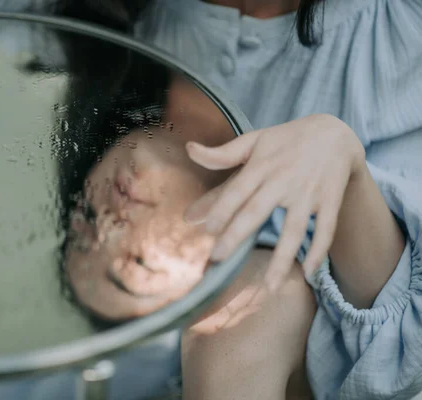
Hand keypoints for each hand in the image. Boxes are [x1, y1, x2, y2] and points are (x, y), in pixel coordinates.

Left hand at [184, 114, 365, 290]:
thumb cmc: (285, 140)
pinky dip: (319, 250)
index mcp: (261, 165)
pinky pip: (325, 229)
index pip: (237, 190)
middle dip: (236, 235)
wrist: (335, 133)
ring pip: (294, 229)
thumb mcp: (253, 140)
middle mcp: (284, 180)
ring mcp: (308, 193)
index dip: (221, 208)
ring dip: (283, 259)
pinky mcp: (329, 201)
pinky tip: (309, 272)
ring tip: (269, 286)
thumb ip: (221, 153)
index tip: (206, 228)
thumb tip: (189, 150)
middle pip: (257, 211)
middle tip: (218, 258)